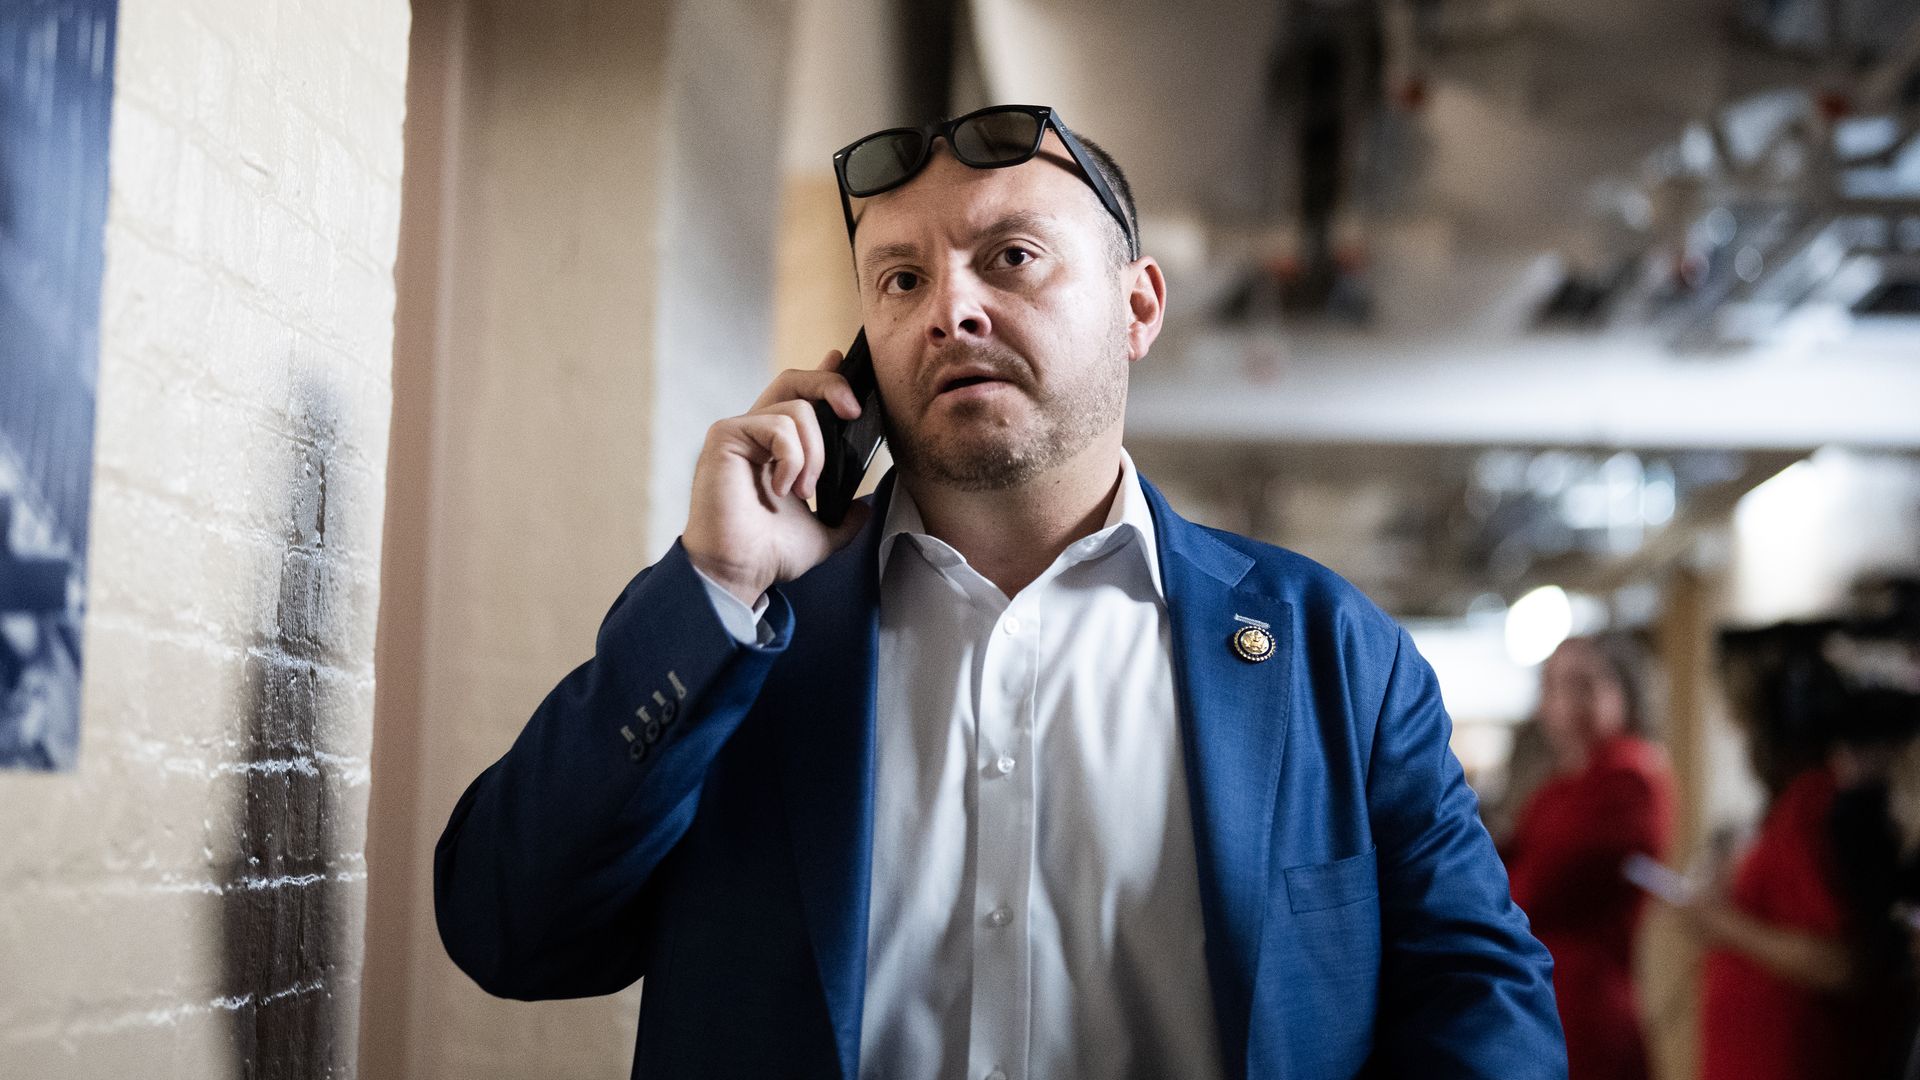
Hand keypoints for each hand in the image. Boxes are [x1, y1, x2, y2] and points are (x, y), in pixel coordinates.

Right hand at [683, 349, 873, 605]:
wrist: (741, 572)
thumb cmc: (769, 554)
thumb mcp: (822, 534)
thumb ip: (845, 518)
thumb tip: (866, 508)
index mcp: (777, 446)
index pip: (800, 395)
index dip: (823, 373)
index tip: (841, 358)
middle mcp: (757, 432)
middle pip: (797, 381)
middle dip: (832, 386)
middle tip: (853, 413)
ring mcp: (740, 431)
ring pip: (797, 409)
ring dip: (814, 453)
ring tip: (803, 491)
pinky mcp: (725, 436)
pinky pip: (777, 427)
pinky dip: (793, 459)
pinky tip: (783, 489)